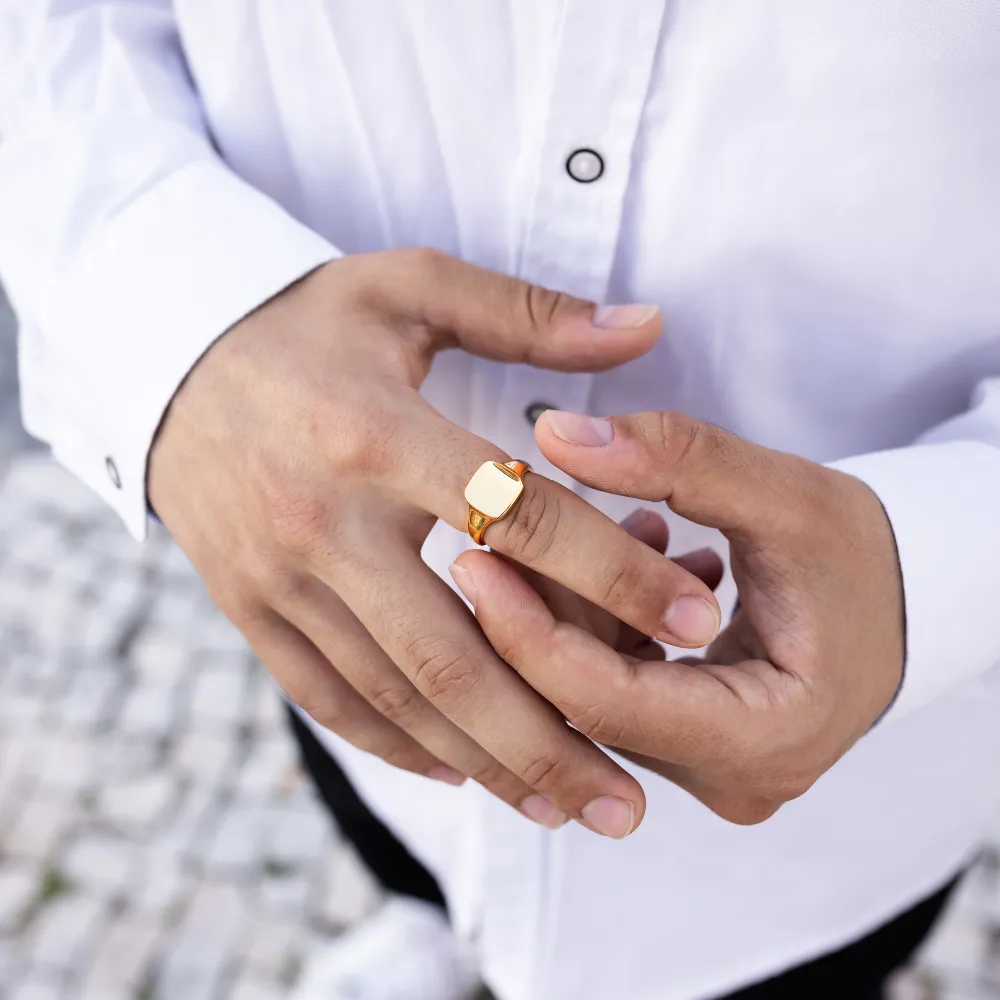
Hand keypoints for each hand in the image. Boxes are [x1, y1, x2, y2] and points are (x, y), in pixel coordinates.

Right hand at [149, 249, 723, 836]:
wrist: (167, 359)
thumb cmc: (307, 322)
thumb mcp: (410, 288)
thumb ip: (529, 316)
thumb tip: (649, 327)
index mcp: (376, 435)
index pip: (520, 521)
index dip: (618, 576)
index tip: (697, 625)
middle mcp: (325, 523)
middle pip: (454, 653)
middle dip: (552, 735)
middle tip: (633, 802)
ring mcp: (281, 580)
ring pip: (395, 696)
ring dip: (487, 762)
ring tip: (570, 806)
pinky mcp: (252, 612)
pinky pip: (329, 699)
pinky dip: (399, 745)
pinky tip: (465, 772)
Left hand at [451, 409, 904, 824]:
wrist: (910, 598)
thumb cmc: (862, 553)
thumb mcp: (784, 493)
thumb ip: (674, 456)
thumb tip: (553, 434)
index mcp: (767, 737)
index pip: (610, 702)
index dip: (529, 632)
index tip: (473, 559)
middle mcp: (733, 778)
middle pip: (589, 707)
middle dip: (538, 615)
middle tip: (493, 533)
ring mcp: (712, 770)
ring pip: (593, 699)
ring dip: (575, 609)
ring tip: (607, 524)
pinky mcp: (694, 747)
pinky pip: (615, 689)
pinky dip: (605, 622)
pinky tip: (636, 553)